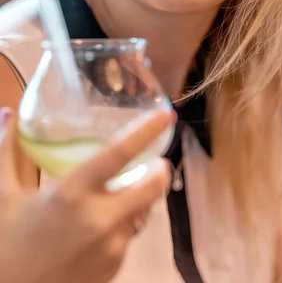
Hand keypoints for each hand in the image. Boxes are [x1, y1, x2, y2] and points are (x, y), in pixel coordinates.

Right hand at [0, 107, 173, 282]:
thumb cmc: (6, 241)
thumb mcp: (4, 194)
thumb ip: (7, 150)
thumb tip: (5, 113)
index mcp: (71, 194)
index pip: (118, 155)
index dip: (145, 132)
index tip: (165, 116)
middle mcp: (98, 219)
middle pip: (149, 188)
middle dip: (160, 173)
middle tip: (159, 162)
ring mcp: (110, 248)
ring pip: (140, 214)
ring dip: (137, 202)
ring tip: (122, 196)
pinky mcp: (114, 269)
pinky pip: (128, 238)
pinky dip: (122, 226)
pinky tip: (102, 226)